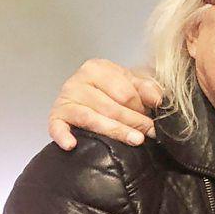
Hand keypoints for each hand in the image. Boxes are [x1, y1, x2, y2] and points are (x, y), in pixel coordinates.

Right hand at [48, 59, 162, 149]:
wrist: (87, 94)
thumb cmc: (113, 88)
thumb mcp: (132, 83)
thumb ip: (147, 89)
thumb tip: (159, 101)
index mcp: (98, 68)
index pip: (125, 93)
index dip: (141, 108)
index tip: (154, 120)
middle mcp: (78, 80)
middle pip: (111, 106)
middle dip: (134, 121)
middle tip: (151, 133)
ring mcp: (65, 98)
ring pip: (92, 118)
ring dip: (115, 130)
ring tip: (136, 140)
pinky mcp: (55, 115)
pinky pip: (57, 126)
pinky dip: (63, 135)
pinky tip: (71, 145)